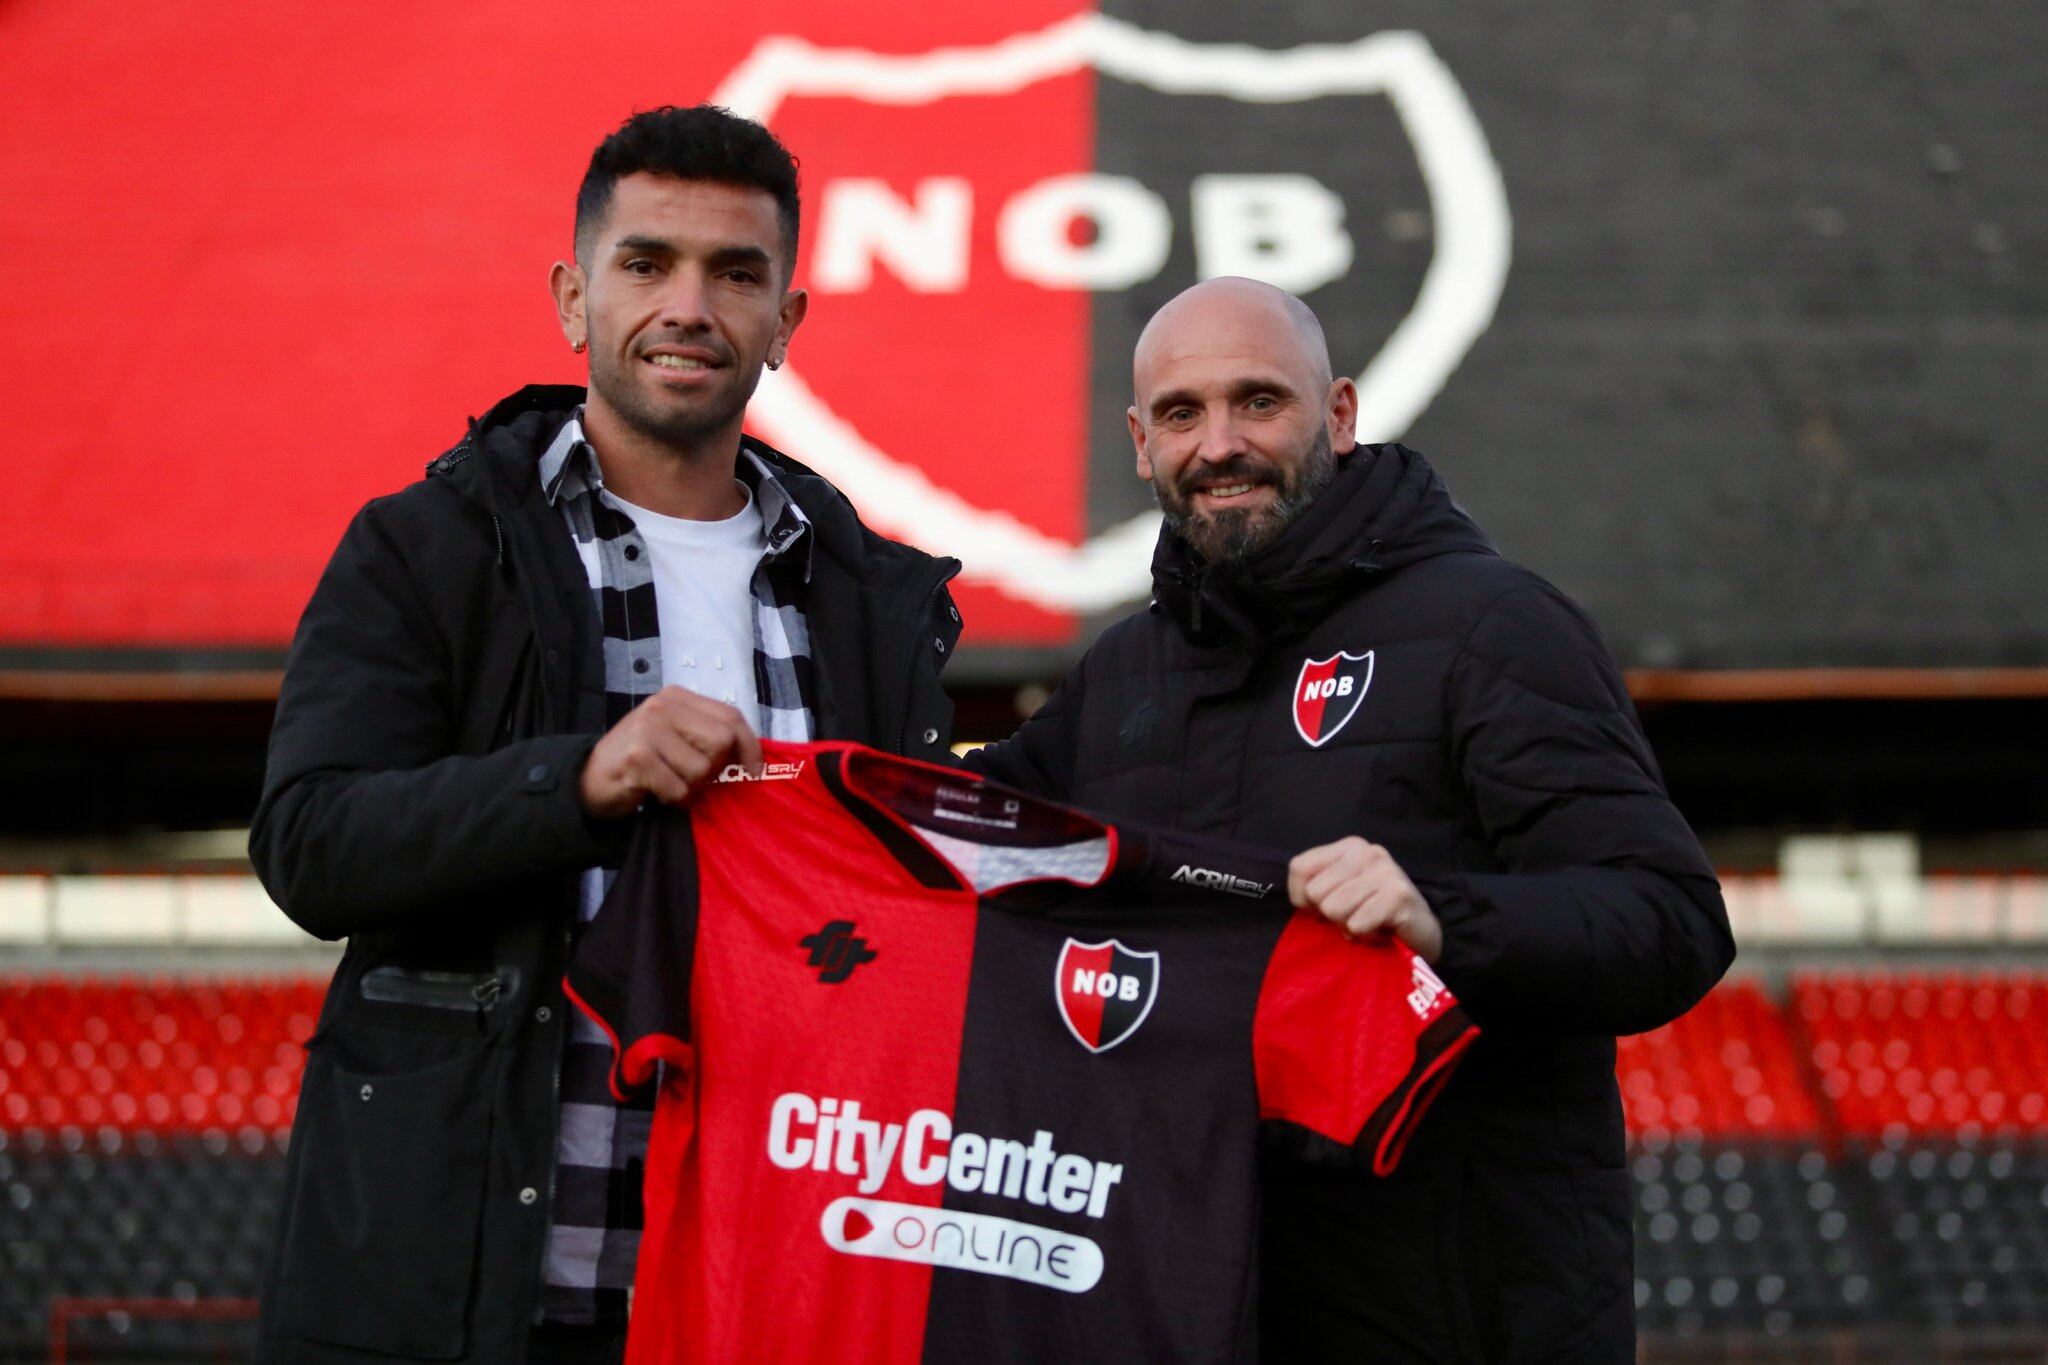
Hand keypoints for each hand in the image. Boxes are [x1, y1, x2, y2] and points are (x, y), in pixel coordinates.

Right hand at [578, 687, 763, 818]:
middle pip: (721, 741)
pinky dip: (673, 799)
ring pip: (701, 769)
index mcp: (676, 697)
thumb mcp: (674, 736)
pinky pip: (679, 788)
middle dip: (713, 769)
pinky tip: (655, 792)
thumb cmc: (640, 760)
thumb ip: (706, 736)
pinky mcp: (637, 757)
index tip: (753, 770)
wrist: (587, 779)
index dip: (749, 746)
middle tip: (690, 777)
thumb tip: (749, 757)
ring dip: (689, 787)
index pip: (730, 716)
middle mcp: (662, 706)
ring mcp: (647, 729)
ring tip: (667, 782)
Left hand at [1287, 836, 1443, 963]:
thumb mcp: (1339, 894)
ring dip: (1349, 926)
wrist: (1422, 933)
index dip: (1303, 898)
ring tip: (1370, 921)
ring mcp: (1385, 870)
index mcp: (1349, 847)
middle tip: (1356, 915)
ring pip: (1334, 909)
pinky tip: (1382, 929)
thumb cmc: (1374, 914)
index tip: (1324, 908)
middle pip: (1315, 892)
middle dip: (1331, 915)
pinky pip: (1356, 924)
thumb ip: (1314, 890)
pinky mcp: (1398, 894)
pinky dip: (1366, 936)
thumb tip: (1303, 900)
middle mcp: (1367, 852)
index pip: (1299, 867)